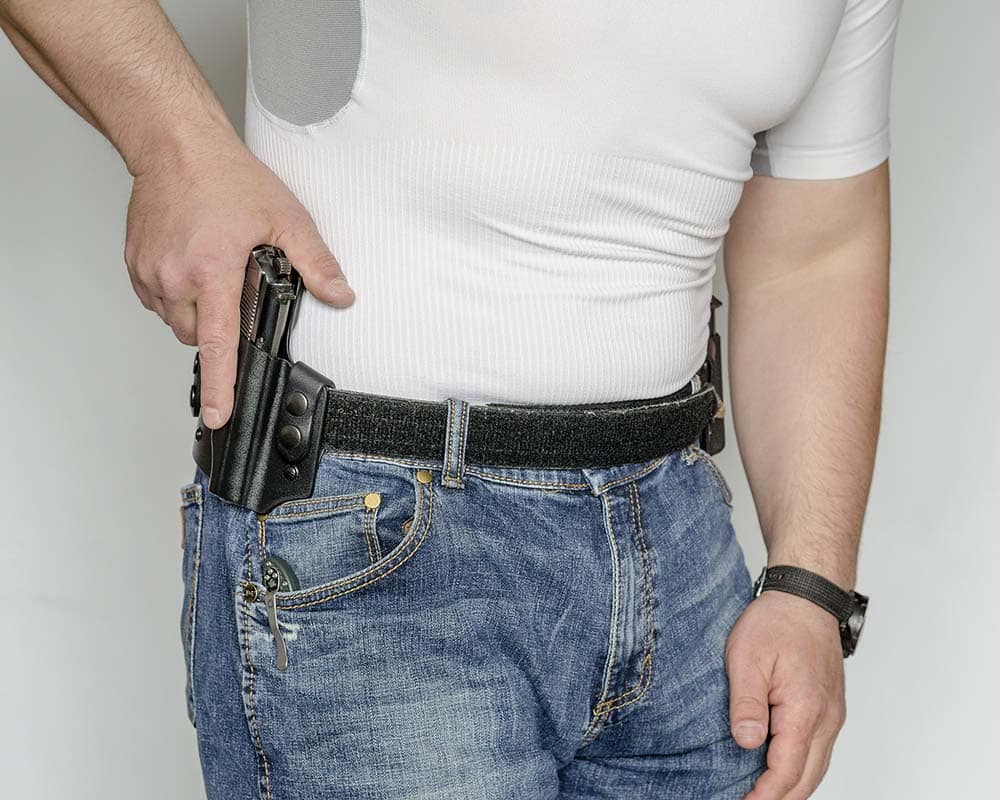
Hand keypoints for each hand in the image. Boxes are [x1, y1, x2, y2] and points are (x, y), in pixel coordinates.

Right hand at [123, 132, 354, 428]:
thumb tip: (342, 296)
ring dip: (197, 312)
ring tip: (215, 272)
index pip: (217, 343)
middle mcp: (175, 276)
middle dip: (219, 330)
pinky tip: (193, 267)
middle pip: (197, 337)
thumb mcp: (286, 218)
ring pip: (176, 321)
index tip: (217, 415)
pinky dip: (176, 296)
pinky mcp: (134, 264)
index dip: (220, 384)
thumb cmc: (227, 177)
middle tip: (236, 293)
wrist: (175, 145)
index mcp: (212, 271)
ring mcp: (149, 271)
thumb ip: (316, 262)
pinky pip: (157, 301)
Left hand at [726, 589, 846, 799]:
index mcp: (805, 710)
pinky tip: (778, 770)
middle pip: (807, 778)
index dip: (765, 796)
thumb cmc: (775, 622)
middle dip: (780, 798)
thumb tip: (747, 744)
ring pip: (816, 767)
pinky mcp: (830, 708)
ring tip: (760, 796)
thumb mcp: (746, 659)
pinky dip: (799, 768)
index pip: (787, 770)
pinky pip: (818, 750)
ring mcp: (832, 715)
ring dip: (791, 786)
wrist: (806, 597)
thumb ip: (747, 704)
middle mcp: (827, 719)